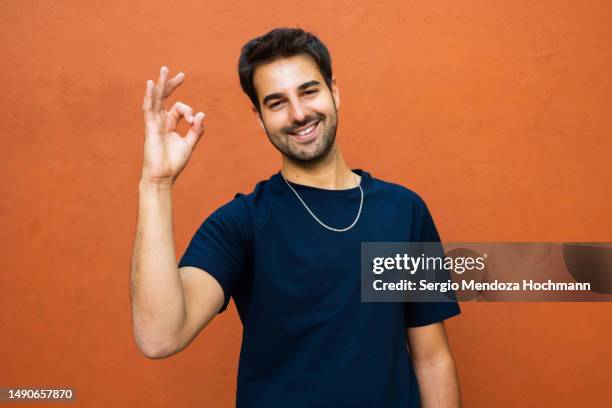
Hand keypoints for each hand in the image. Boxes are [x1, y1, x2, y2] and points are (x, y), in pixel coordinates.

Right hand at [141, 66, 205, 184]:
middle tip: (181, 74)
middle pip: (165, 98)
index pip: (180, 109)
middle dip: (172, 85)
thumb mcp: (189, 144)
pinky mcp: (149, 127)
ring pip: (157, 99)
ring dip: (161, 85)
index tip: (194, 122)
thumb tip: (202, 114)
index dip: (190, 112)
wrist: (163, 176)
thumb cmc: (174, 163)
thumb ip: (196, 130)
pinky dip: (150, 96)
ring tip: (164, 70)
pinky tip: (152, 84)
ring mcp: (154, 123)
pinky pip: (148, 108)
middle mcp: (161, 121)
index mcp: (170, 124)